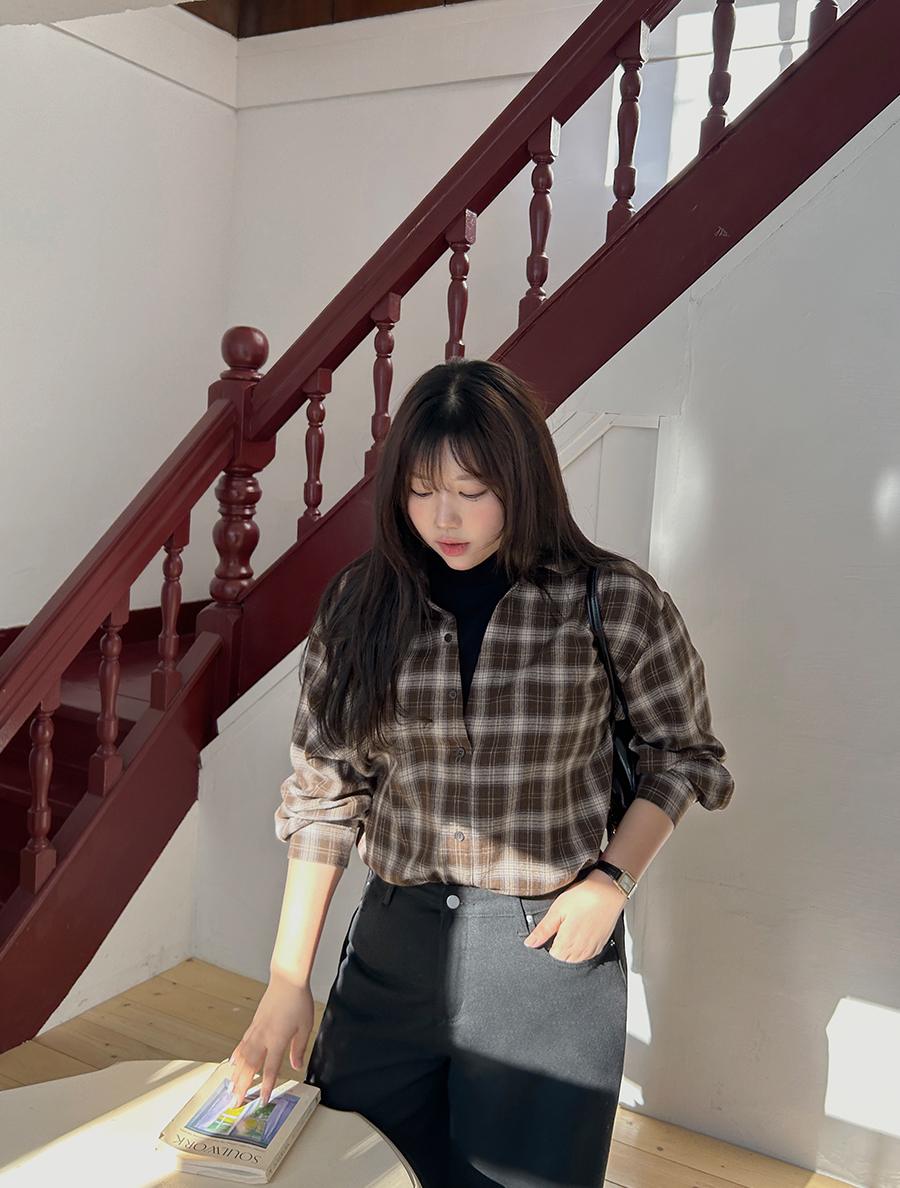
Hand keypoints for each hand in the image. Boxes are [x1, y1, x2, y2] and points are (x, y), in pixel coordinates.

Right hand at [229, 978, 314, 1107]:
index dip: (267, 1086)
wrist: (286, 980)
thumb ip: (299, 1048)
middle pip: (250, 1067)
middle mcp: (263, 1037)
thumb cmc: (298, 1001)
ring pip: (243, 1057)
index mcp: (278, 1039)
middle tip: (235, 1102)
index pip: (271, 1068)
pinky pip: (242, 1043)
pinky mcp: (253, 1024)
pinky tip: (233, 1063)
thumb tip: (296, 1066)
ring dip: (236, 1074)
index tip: (262, 1100)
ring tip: (230, 1089)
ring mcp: (256, 1030)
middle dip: (243, 1086)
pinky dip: (237, 1055)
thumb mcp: (305, 1026)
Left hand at [523, 871, 624, 962]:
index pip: (551, 956)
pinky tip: (581, 931)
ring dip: (570, 948)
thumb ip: (543, 930)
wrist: (608, 891)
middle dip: (558, 946)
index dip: (548, 943)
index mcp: (567, 944)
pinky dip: (581, 947)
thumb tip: (529, 944)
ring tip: (571, 927)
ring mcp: (592, 949)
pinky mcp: (600, 944)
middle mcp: (581, 951)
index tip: (551, 929)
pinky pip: (587, 954)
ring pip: (575, 958)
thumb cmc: (583, 897)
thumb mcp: (557, 910)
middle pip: (563, 958)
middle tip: (562, 925)